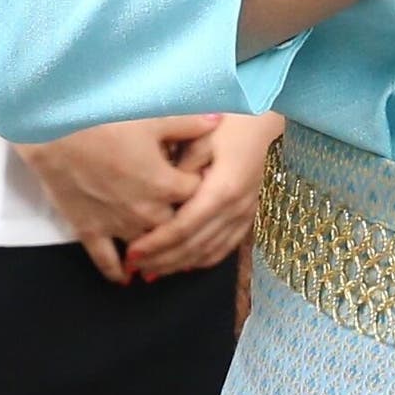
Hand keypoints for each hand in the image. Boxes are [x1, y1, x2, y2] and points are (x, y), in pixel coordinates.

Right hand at [24, 115, 207, 284]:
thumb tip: (218, 120)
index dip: (201, 184)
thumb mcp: (153, 118)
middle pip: (176, 225)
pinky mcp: (89, 231)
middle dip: (182, 219)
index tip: (200, 178)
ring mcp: (117, 225)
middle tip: (185, 213)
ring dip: (156, 249)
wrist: (55, 132)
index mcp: (166, 185)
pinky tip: (125, 278)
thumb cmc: (106, 121)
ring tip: (163, 250)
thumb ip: (188, 123)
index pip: (197, 193)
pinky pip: (107, 260)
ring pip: (147, 247)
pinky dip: (117, 271)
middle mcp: (146, 212)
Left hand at [126, 110, 283, 281]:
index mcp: (223, 189)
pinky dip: (201, 260)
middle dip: (162, 259)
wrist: (262, 122)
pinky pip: (225, 247)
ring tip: (151, 272)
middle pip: (195, 245)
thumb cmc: (228, 124)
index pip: (184, 227)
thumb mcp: (200, 138)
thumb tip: (161, 196)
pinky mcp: (247, 216)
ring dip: (179, 265)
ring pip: (209, 252)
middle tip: (134, 267)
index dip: (157, 243)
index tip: (132, 252)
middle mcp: (236, 208)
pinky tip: (183, 266)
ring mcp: (245, 215)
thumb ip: (181, 169)